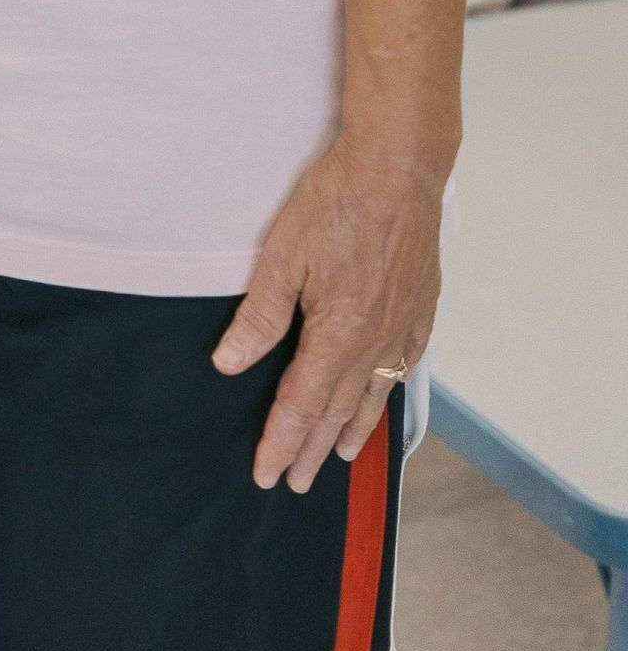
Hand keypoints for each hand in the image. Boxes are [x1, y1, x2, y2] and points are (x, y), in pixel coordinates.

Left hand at [213, 134, 443, 492]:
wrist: (398, 167)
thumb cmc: (336, 203)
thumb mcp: (282, 256)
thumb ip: (259, 316)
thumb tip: (229, 364)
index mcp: (337, 334)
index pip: (301, 405)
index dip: (281, 441)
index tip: (266, 473)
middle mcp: (374, 341)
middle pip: (338, 410)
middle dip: (312, 448)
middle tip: (295, 482)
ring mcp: (403, 325)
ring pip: (375, 393)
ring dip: (353, 429)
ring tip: (338, 458)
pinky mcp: (421, 305)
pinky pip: (405, 363)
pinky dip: (391, 390)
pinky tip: (384, 395)